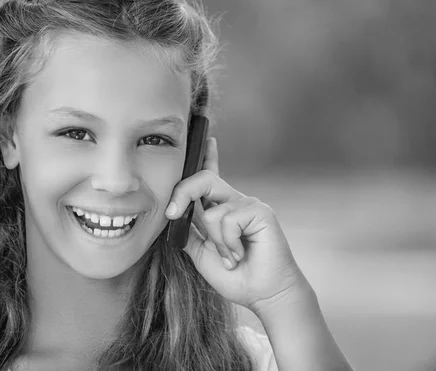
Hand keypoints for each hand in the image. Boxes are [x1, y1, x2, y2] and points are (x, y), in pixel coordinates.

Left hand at [165, 137, 307, 312]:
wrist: (263, 295)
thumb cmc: (235, 276)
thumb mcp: (201, 254)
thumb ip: (188, 233)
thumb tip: (172, 216)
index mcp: (220, 209)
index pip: (210, 176)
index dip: (206, 156)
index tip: (204, 139)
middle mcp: (234, 201)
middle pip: (203, 179)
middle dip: (182, 193)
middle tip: (172, 214)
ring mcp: (249, 204)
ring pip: (212, 211)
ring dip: (216, 242)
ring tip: (232, 257)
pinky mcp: (261, 212)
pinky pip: (228, 220)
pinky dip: (228, 243)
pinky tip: (241, 253)